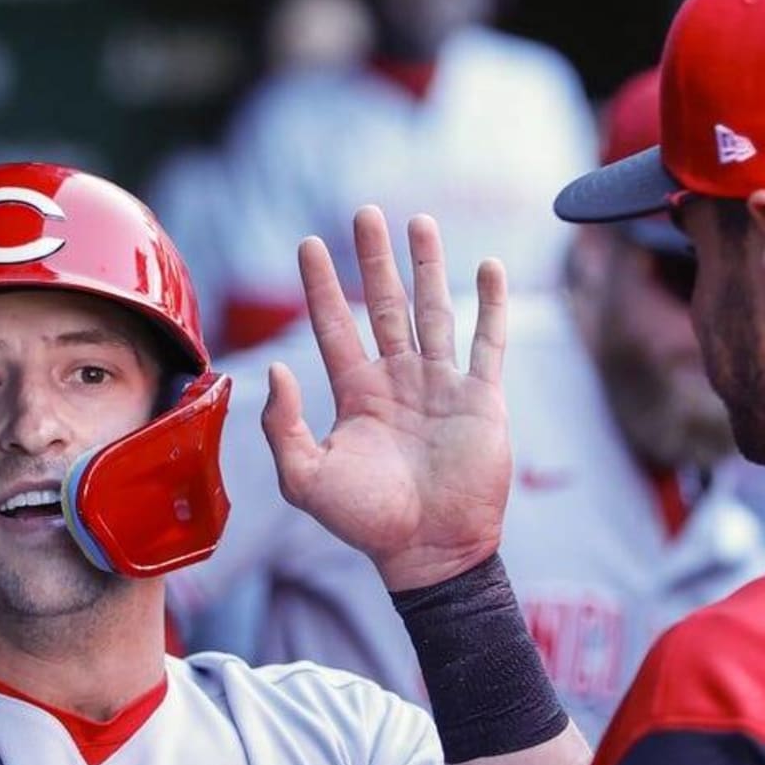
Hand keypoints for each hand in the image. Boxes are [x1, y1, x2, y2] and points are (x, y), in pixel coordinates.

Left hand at [261, 207, 510, 590]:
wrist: (427, 551)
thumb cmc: (365, 522)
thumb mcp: (306, 477)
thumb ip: (284, 425)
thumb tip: (275, 369)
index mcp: (355, 394)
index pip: (333, 326)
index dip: (320, 285)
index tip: (307, 244)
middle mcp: (397, 381)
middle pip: (384, 304)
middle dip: (373, 259)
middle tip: (364, 212)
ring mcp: (441, 386)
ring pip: (434, 311)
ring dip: (427, 266)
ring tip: (418, 221)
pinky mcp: (482, 398)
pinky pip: (487, 342)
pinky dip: (490, 304)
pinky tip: (488, 265)